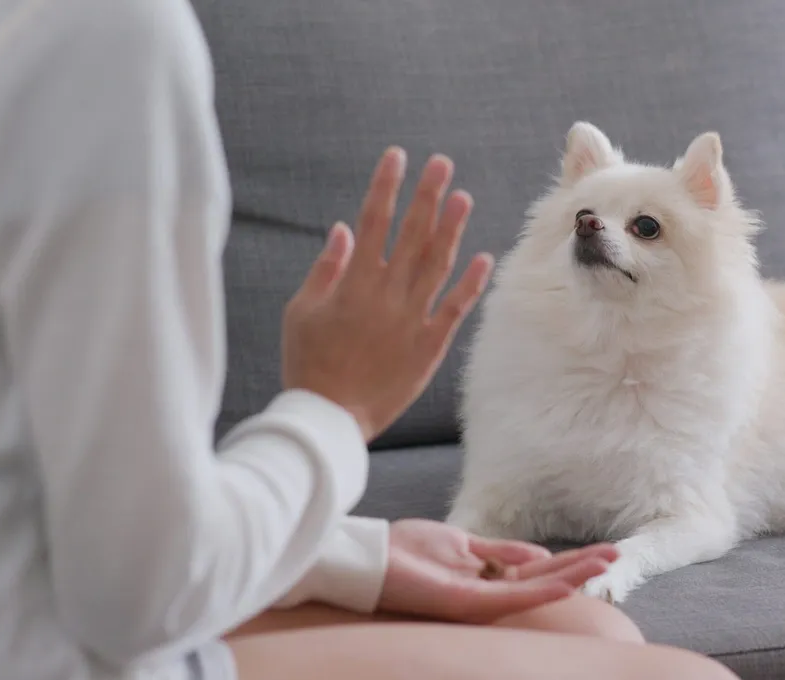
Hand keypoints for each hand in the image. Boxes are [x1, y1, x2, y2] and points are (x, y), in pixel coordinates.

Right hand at [282, 148, 493, 440]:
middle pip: (411, 235)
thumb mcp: (301, 311)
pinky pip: (454, 309)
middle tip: (442, 164)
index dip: (386, 186)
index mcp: (353, 282)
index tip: (397, 157)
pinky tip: (483, 258)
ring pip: (436, 265)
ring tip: (463, 197)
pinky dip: (469, 284)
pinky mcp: (428, 345)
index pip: (372, 221)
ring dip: (451, 229)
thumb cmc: (308, 363)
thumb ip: (325, 269)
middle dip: (426, 196)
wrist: (330, 417)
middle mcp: (385, 294)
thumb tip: (343, 229)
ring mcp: (410, 319)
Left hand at [376, 519, 618, 623]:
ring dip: (571, 576)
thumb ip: (497, 550)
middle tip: (617, 556)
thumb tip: (537, 553)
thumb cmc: (405, 552)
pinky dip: (538, 591)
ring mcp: (477, 599)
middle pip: (543, 578)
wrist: (368, 560)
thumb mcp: (460, 543)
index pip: (536, 569)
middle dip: (580, 567)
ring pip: (534, 589)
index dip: (569, 560)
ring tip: (604, 565)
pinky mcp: (464, 603)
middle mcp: (487, 590)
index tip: (601, 551)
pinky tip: (564, 584)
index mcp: (487, 576)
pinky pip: (508, 598)